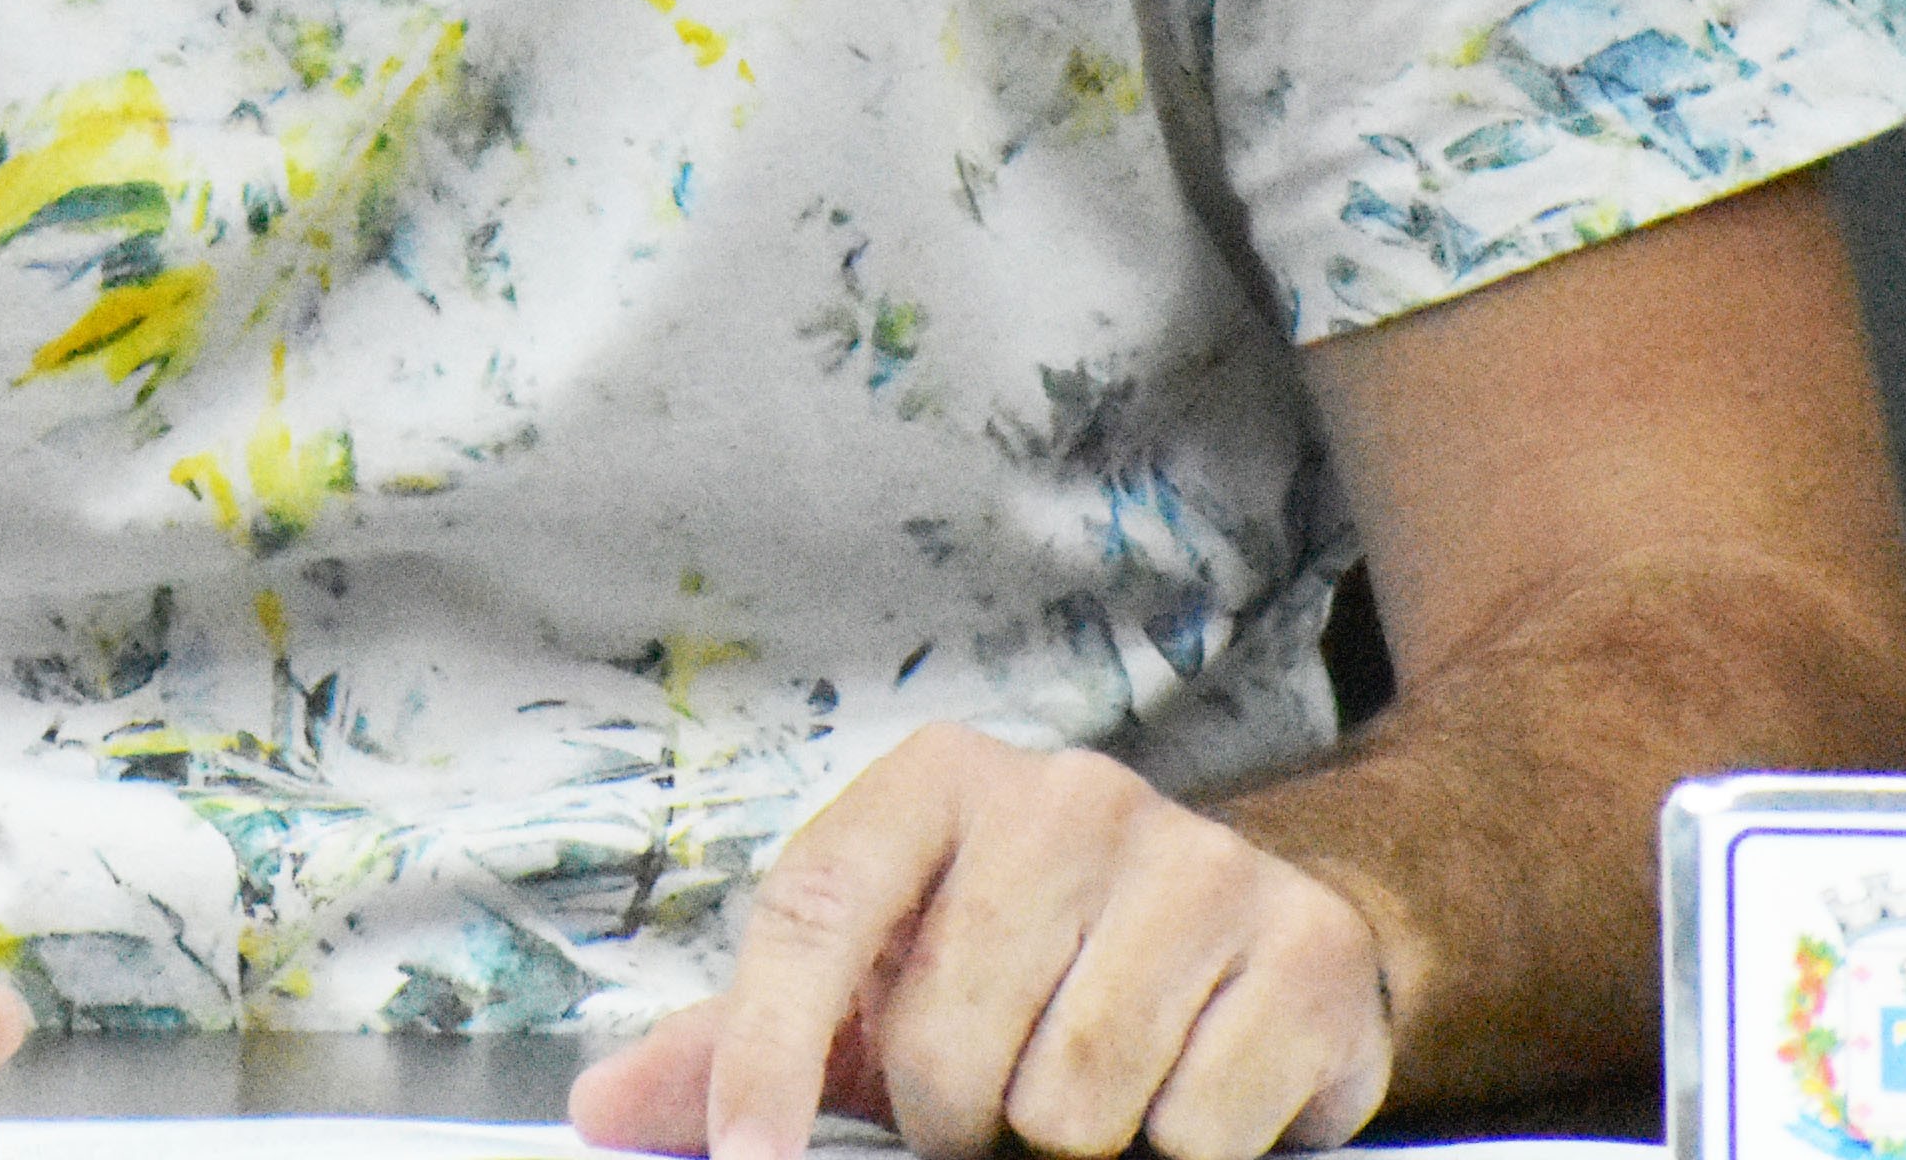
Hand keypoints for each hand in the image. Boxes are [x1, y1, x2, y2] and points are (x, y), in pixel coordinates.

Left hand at [569, 727, 1391, 1159]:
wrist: (1255, 925)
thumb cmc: (1036, 963)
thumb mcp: (885, 987)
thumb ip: (744, 1041)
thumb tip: (605, 1102)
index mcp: (941, 783)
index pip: (813, 913)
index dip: (765, 1054)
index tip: (752, 1158)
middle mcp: (1069, 793)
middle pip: (952, 1049)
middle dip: (961, 1118)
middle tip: (998, 1098)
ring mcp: (1197, 862)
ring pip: (1073, 1102)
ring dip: (1069, 1139)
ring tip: (1089, 1089)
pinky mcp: (1300, 948)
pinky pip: (1195, 1131)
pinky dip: (1182, 1146)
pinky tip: (1186, 1085)